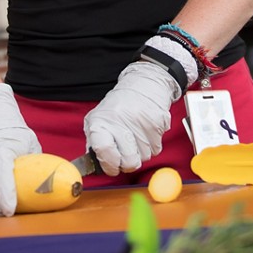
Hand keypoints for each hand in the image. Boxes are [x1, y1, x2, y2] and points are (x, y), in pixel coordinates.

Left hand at [84, 60, 180, 175]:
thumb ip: (94, 143)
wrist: (143, 86)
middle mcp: (121, 120)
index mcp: (101, 120)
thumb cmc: (118, 107)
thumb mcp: (98, 120)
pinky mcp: (157, 123)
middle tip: (125, 154)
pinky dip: (151, 145)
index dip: (108, 164)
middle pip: (128, 161)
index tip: (112, 167)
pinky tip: (145, 132)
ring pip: (144, 157)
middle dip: (127, 163)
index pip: (103, 149)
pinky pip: (156, 149)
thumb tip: (97, 166)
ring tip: (135, 136)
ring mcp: (140, 121)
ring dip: (140, 153)